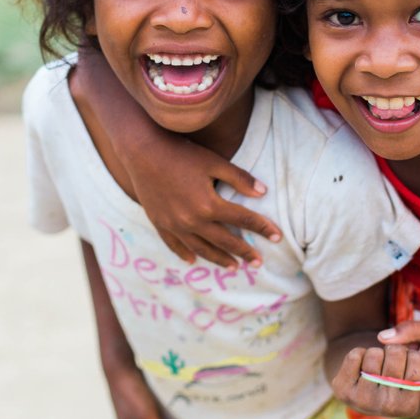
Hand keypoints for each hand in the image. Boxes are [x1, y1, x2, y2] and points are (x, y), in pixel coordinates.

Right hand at [70, 46, 279, 266]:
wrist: (141, 151)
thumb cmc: (181, 152)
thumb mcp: (214, 161)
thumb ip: (239, 178)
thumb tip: (263, 193)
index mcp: (209, 205)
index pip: (243, 220)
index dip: (263, 228)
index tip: (278, 237)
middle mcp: (192, 220)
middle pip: (225, 241)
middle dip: (244, 251)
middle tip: (258, 262)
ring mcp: (174, 225)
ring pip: (201, 249)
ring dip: (219, 259)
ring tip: (232, 266)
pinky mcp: (159, 223)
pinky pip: (175, 245)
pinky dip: (185, 254)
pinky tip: (193, 261)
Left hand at [331, 343, 419, 416]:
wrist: (369, 391)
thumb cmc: (403, 389)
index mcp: (412, 407)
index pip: (418, 361)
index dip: (413, 355)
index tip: (410, 366)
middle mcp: (388, 408)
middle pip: (395, 353)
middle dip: (395, 351)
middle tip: (392, 364)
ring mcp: (363, 400)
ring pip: (374, 353)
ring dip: (377, 353)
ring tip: (378, 367)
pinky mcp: (342, 390)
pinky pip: (354, 355)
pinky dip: (359, 354)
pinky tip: (362, 368)